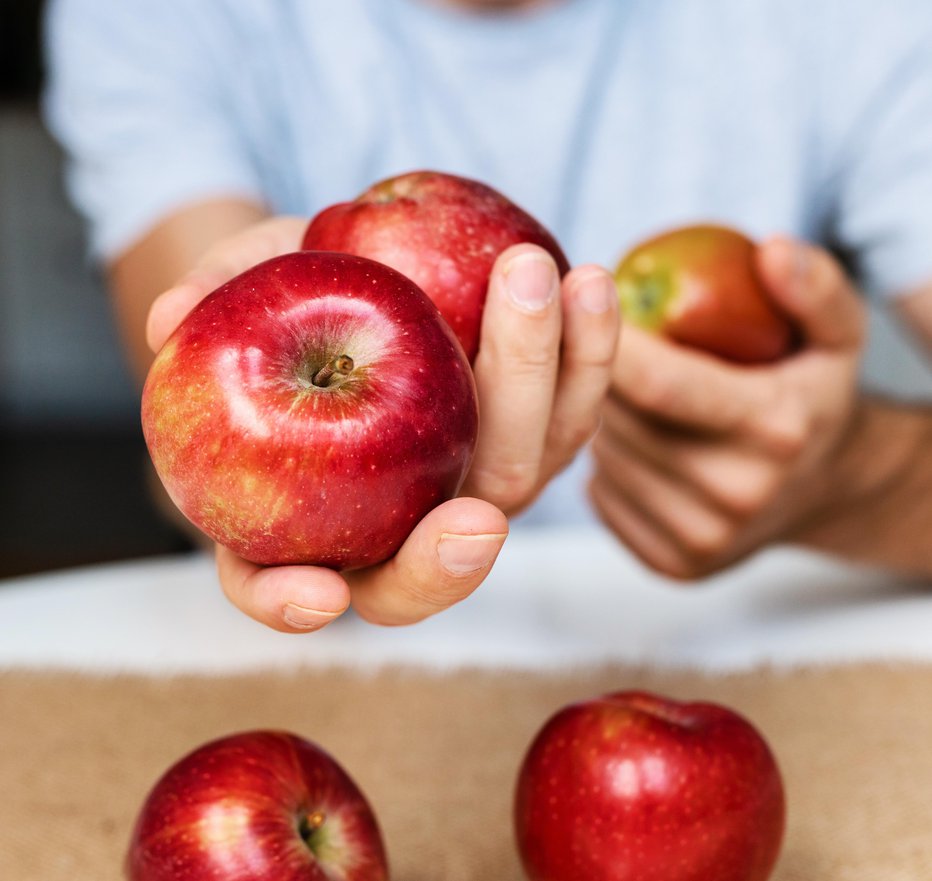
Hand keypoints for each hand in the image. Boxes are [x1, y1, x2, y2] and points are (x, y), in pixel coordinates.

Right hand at [147, 217, 618, 629]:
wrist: (362, 279)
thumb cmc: (288, 298)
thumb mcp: (244, 283)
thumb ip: (213, 296)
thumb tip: (172, 317)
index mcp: (304, 514)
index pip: (283, 585)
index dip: (290, 601)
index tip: (318, 592)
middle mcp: (398, 519)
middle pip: (431, 558)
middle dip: (459, 538)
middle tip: (480, 486)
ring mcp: (473, 483)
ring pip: (519, 478)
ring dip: (546, 390)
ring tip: (558, 287)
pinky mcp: (533, 433)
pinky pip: (571, 414)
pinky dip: (590, 353)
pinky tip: (590, 282)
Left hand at [590, 237, 866, 578]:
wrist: (830, 490)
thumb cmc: (814, 394)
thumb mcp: (836, 332)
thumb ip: (815, 286)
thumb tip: (770, 250)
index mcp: (772, 427)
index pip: (657, 383)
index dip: (602, 341)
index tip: (580, 308)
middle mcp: (737, 493)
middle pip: (620, 422)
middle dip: (596, 379)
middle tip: (607, 354)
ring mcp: (704, 538)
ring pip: (603, 461)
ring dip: (602, 423)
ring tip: (637, 404)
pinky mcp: (677, 564)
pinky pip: (602, 500)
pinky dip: (607, 469)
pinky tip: (638, 451)